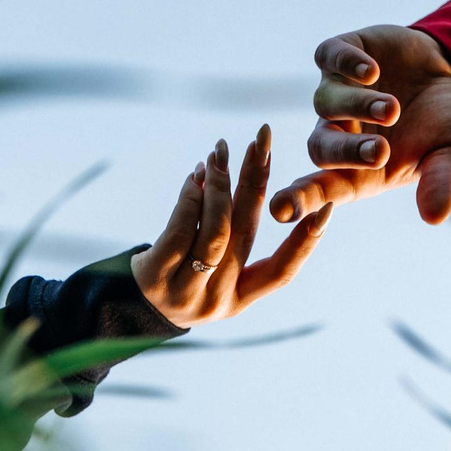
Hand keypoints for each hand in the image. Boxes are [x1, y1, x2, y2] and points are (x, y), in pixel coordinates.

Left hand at [132, 126, 331, 326]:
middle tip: (262, 140)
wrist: (124, 310)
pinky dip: (191, 198)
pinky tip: (197, 175)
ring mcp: (186, 292)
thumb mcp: (211, 271)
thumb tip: (240, 176)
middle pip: (246, 235)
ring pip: (216, 233)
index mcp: (240, 298)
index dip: (305, 242)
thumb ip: (230, 236)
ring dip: (222, 185)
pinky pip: (180, 231)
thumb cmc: (177, 279)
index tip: (326, 206)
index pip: (281, 272)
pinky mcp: (156, 278)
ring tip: (221, 151)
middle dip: (256, 181)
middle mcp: (217, 300)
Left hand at [269, 25, 450, 225]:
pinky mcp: (342, 54)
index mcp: (359, 169)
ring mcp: (338, 90)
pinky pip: (329, 57)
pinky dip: (346, 64)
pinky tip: (371, 71)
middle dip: (347, 151)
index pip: (320, 189)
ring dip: (357, 106)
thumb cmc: (446, 124)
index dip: (299, 199)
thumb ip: (440, 183)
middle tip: (381, 152)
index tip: (282, 210)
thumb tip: (435, 218)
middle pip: (320, 147)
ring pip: (327, 102)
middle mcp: (340, 132)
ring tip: (391, 108)